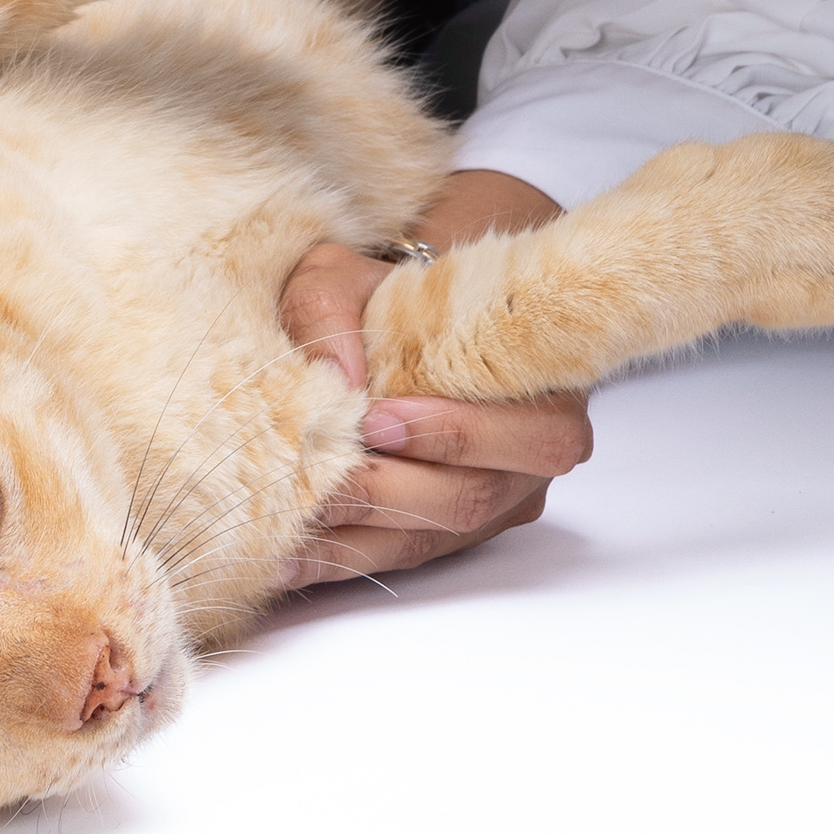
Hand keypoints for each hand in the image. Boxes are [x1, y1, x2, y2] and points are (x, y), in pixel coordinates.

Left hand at [275, 175, 582, 591]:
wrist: (398, 323)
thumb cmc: (389, 297)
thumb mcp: (347, 274)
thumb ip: (332, 309)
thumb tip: (337, 375)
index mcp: (547, 385)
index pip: (533, 433)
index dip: (457, 434)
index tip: (375, 420)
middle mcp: (531, 455)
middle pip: (474, 497)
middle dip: (389, 491)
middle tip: (318, 481)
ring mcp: (494, 501)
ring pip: (434, 536)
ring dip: (357, 539)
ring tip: (286, 536)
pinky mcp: (450, 530)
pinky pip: (400, 555)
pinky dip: (342, 557)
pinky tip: (287, 560)